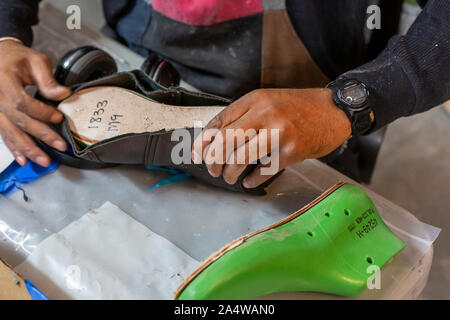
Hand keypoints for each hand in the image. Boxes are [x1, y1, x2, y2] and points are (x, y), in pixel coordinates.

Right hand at [0, 40, 70, 166]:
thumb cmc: (18, 58)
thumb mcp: (35, 60)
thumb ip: (48, 79)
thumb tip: (64, 95)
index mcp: (4, 80)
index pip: (22, 102)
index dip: (41, 112)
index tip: (59, 118)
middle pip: (18, 120)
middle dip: (41, 135)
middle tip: (60, 145)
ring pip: (9, 132)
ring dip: (27, 148)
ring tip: (43, 160)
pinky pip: (3, 134)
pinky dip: (14, 148)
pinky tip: (23, 159)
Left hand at [192, 88, 350, 187]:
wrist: (333, 111)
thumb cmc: (298, 108)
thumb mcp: (267, 102)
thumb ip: (244, 116)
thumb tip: (217, 139)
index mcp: (255, 100)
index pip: (219, 121)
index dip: (203, 142)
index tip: (197, 155)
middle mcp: (265, 113)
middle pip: (226, 140)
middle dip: (213, 160)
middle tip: (212, 170)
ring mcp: (279, 132)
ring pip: (241, 157)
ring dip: (230, 172)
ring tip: (229, 177)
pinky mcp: (292, 151)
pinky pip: (265, 170)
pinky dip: (253, 179)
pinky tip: (249, 181)